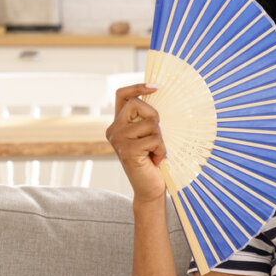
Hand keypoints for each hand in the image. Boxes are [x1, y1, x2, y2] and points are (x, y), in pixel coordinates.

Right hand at [105, 84, 167, 204]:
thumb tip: (159, 95)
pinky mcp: (127, 150)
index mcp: (118, 124)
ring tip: (156, 152)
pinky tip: (156, 160)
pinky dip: (162, 150)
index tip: (156, 87)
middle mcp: (114, 130)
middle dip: (155, 117)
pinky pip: (154, 139)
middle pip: (137, 104)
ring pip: (150, 123)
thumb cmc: (154, 161)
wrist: (150, 189)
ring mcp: (118, 140)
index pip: (122, 95)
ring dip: (161, 138)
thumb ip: (148, 119)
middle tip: (159, 136)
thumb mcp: (150, 135)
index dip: (137, 87)